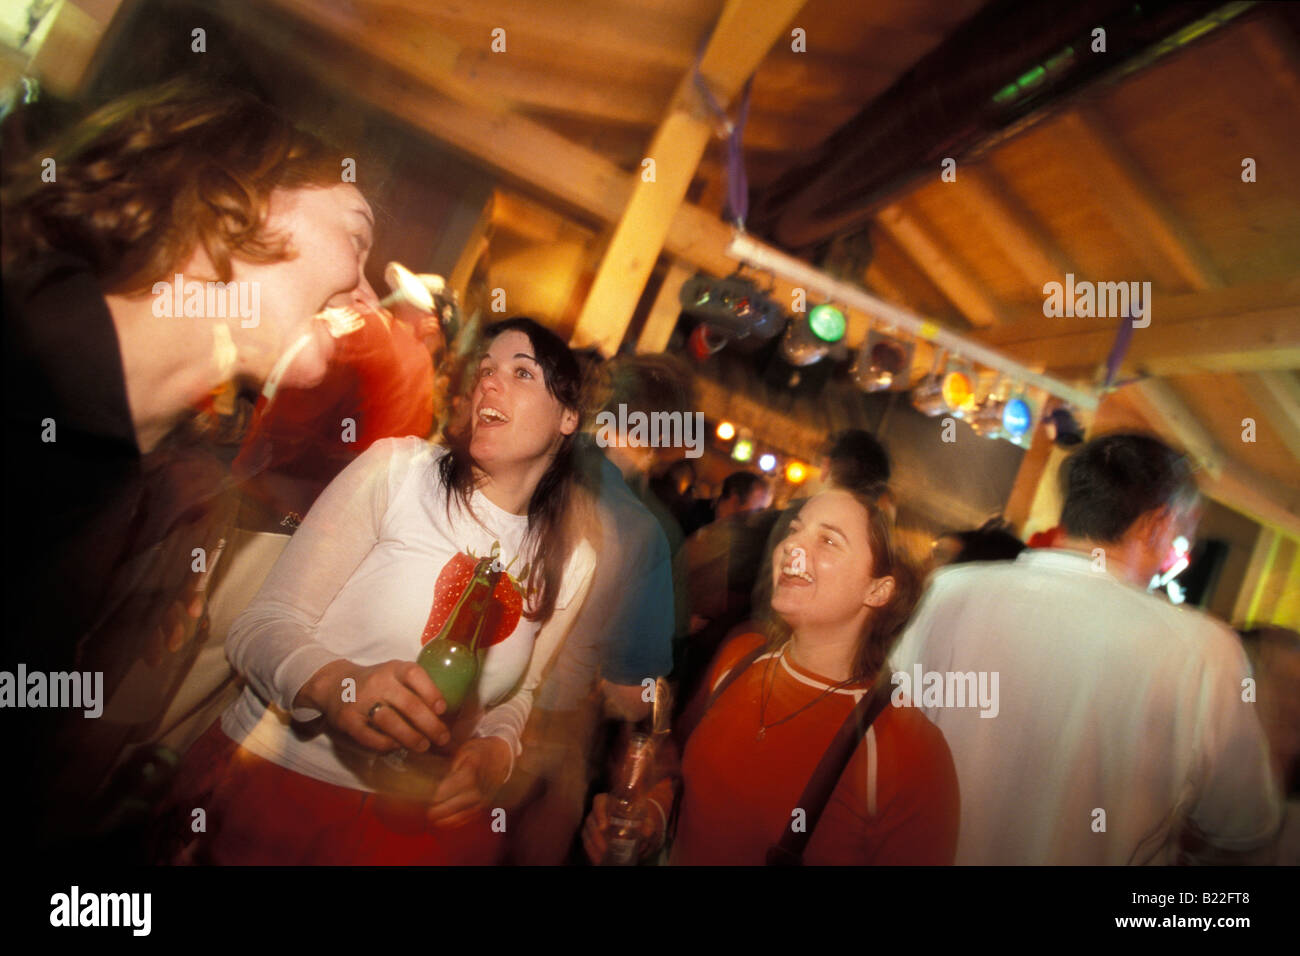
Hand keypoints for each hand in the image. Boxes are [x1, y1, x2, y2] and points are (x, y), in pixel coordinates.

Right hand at [297, 659, 449, 753]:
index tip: (443, 709)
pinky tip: (397, 746)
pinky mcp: (348, 720)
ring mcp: (361, 701)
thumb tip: (445, 715)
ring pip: (390, 722)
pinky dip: (386, 744)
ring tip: (423, 746)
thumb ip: (416, 689)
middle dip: (429, 724)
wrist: (335, 685)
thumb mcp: (395, 676)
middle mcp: (377, 682)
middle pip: (408, 704)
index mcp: (394, 669)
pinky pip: (370, 736)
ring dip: (410, 737)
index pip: (415, 675)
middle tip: (442, 738)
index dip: (431, 692)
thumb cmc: (377, 684)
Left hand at [426, 736, 512, 827]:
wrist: (502, 754)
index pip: (459, 783)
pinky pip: (474, 813)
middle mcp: (483, 782)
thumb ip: (456, 765)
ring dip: (452, 818)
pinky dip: (460, 820)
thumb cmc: (478, 751)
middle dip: (446, 808)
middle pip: (464, 799)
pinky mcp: (487, 800)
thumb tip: (445, 780)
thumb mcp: (466, 750)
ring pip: (469, 809)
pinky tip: (448, 823)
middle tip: (430, 813)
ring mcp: (486, 793)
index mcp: (475, 766)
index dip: (445, 793)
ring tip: (436, 821)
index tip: (432, 799)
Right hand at [581, 793, 661, 863]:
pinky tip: (597, 860)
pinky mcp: (590, 835)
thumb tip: (646, 832)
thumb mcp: (646, 822)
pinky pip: (586, 842)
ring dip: (592, 845)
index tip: (604, 827)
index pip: (599, 801)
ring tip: (601, 857)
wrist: (637, 830)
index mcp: (610, 801)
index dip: (599, 812)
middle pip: (591, 819)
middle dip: (596, 835)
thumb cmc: (639, 820)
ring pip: (586, 832)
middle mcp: (599, 811)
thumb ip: (647, 825)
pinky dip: (591, 851)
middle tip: (605, 848)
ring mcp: (593, 823)